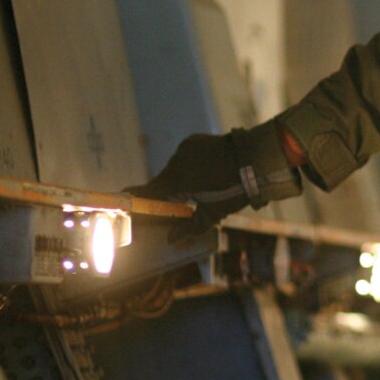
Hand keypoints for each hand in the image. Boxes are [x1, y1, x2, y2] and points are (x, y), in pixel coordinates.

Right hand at [126, 121, 302, 231]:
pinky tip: (203, 173)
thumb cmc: (235, 188)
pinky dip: (190, 165)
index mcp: (177, 179)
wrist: (257, 157)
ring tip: (198, 187)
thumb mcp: (215, 213)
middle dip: (166, 192)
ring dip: (180, 178)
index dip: (136, 197)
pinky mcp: (196, 140)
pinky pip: (186, 156)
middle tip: (175, 203)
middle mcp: (177, 161)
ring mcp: (186, 147)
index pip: (149, 191)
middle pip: (163, 180)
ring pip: (175, 167)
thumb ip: (190, 227)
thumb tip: (171, 240)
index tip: (122, 198)